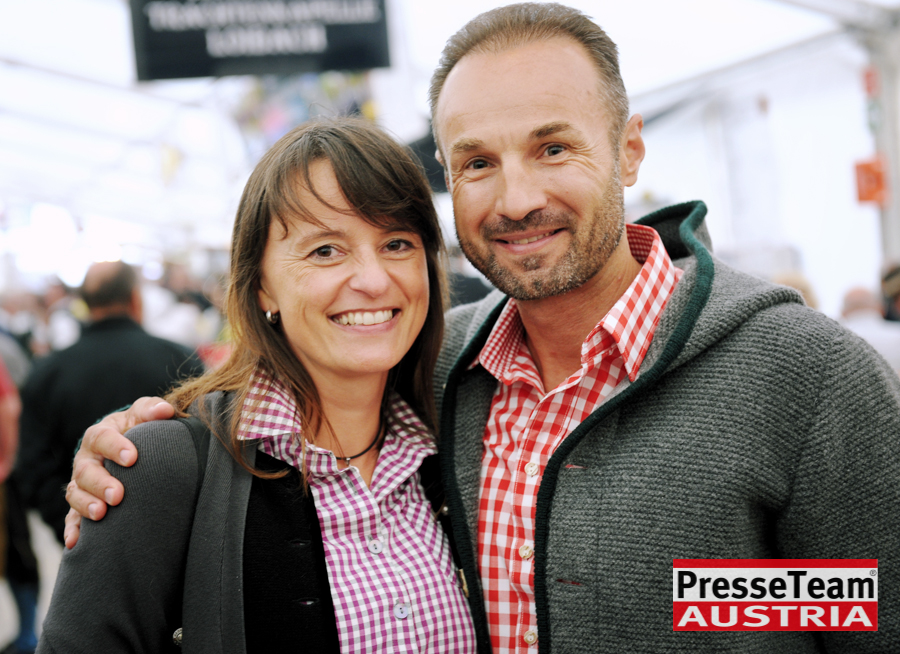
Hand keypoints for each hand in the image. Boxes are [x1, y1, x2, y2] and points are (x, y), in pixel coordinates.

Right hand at [64, 397, 174, 548]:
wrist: (128, 447)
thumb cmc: (137, 429)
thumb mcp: (142, 415)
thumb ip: (152, 410)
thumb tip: (165, 411)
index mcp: (100, 435)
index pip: (103, 438)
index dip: (115, 447)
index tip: (133, 458)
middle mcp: (86, 459)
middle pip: (86, 470)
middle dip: (100, 483)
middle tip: (118, 495)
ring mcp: (81, 483)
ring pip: (75, 493)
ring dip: (86, 505)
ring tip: (101, 514)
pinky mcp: (81, 503)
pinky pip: (72, 517)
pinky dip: (72, 529)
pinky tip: (76, 542)